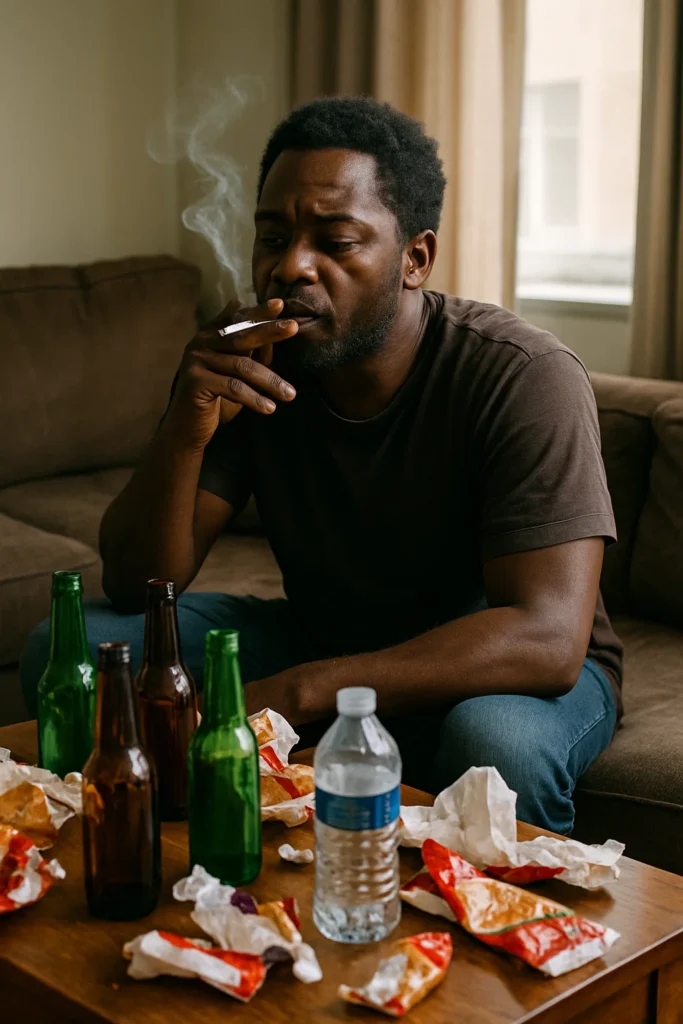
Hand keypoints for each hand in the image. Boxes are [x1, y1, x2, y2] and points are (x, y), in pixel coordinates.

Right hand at [166, 298, 298, 449]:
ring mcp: (196, 360)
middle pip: (241, 335)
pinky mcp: (195, 381)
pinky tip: (270, 408)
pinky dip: (254, 398)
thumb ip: (254, 354)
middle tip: (294, 327)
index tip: (280, 304)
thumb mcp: (239, 374)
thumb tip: (276, 334)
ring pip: (242, 366)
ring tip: (291, 394)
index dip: (259, 312)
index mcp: (211, 336)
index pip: (238, 319)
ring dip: (270, 381)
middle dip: (270, 330)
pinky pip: (232, 387)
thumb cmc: (218, 400)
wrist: (188, 428)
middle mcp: (201, 343)